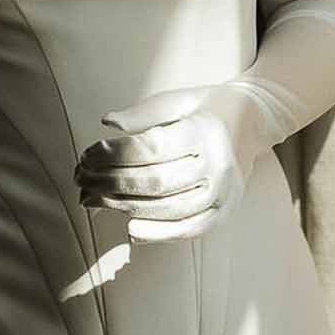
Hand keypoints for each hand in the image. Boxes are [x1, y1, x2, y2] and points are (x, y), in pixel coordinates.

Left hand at [74, 84, 258, 243]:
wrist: (253, 121)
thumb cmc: (206, 109)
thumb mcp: (177, 100)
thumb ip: (144, 113)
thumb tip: (108, 123)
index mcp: (204, 131)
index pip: (152, 148)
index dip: (115, 153)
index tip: (88, 153)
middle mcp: (217, 164)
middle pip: (155, 181)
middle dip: (110, 182)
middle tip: (81, 178)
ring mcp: (223, 193)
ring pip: (167, 209)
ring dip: (124, 208)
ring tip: (93, 200)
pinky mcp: (224, 212)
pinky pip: (189, 230)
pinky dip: (159, 234)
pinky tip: (131, 229)